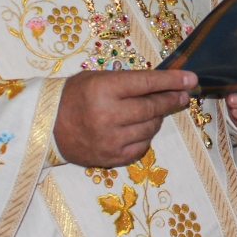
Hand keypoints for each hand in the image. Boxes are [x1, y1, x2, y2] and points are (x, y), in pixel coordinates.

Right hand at [54, 69, 196, 166]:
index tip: (191, 79)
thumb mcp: (98, 79)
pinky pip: (141, 147)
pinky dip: (145, 136)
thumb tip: (165, 83)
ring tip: (153, 111)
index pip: (146, 83)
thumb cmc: (74, 96)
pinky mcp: (110, 157)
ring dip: (157, 118)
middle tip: (183, 95)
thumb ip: (128, 81)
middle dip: (171, 100)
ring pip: (149, 128)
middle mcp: (108, 115)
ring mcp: (110, 139)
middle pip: (152, 108)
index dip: (171, 81)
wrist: (45, 126)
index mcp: (104, 90)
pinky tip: (139, 128)